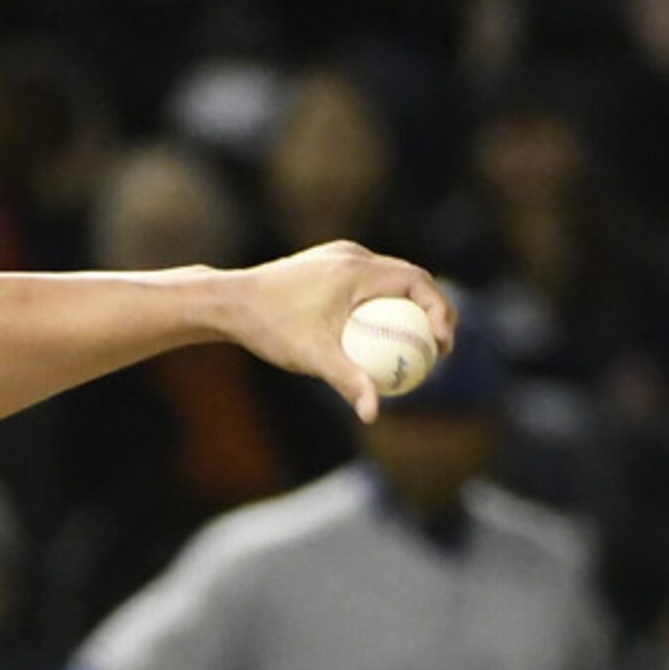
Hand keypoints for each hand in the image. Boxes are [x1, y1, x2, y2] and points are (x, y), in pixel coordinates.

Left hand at [224, 241, 453, 420]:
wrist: (226, 303)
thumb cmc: (268, 327)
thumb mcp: (312, 356)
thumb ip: (348, 381)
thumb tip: (373, 414)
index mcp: (357, 268)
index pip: (418, 281)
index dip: (440, 310)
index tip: (443, 343)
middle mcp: (351, 255)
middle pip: (409, 278)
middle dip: (430, 310)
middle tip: (437, 347)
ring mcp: (336, 256)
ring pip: (387, 278)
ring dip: (406, 304)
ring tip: (413, 342)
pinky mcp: (324, 264)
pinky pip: (365, 282)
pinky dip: (379, 303)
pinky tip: (375, 333)